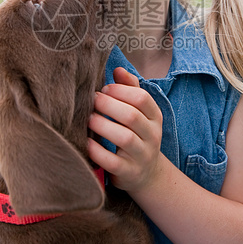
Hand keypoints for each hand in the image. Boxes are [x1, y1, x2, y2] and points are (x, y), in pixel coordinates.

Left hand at [88, 67, 162, 192]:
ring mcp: (142, 156)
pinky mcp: (129, 173)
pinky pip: (113, 162)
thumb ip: (130, 89)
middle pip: (132, 116)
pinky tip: (86, 142)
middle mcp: (152, 136)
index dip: (120, 90)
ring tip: (88, 119)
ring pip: (125, 138)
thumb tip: (118, 69)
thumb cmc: (137, 135)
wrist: (147, 174)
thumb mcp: (140, 113)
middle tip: (91, 101)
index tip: (104, 89)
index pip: (142, 98)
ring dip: (102, 125)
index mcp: (155, 117)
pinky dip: (97, 151)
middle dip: (108, 105)